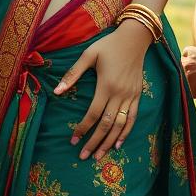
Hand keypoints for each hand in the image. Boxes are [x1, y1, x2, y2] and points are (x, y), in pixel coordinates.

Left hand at [55, 22, 149, 159]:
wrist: (134, 39)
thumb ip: (73, 74)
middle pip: (106, 125)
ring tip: (98, 156)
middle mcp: (120, 94)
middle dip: (94, 142)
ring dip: (109, 142)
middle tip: (83, 156)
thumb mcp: (88, 55)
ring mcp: (130, 97)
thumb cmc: (108, 46)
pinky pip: (132, 119)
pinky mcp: (138, 96)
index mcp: (106, 85)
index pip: (93, 114)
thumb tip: (57, 91)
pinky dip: (126, 133)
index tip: (73, 140)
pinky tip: (118, 144)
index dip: (83, 129)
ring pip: (120, 126)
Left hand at [181, 29, 195, 98]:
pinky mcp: (187, 88)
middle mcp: (184, 63)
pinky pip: (183, 89)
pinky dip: (187, 90)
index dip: (191, 58)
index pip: (185, 54)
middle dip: (186, 68)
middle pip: (180, 65)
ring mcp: (185, 76)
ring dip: (185, 79)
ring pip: (180, 77)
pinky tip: (194, 91)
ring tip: (195, 82)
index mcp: (189, 52)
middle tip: (195, 73)